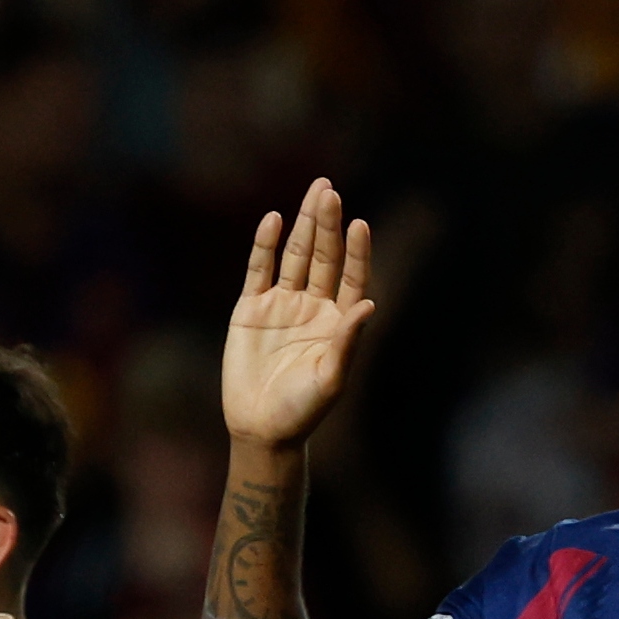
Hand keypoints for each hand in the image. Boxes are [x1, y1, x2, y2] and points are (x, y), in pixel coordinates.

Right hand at [225, 177, 381, 454]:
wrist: (261, 428)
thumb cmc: (303, 410)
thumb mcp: (331, 379)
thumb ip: (347, 341)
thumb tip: (367, 304)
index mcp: (339, 322)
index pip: (351, 277)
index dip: (356, 251)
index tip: (360, 224)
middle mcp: (313, 307)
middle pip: (323, 256)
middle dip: (327, 224)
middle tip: (329, 190)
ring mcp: (282, 304)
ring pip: (295, 256)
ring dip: (303, 224)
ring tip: (314, 192)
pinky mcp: (251, 307)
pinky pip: (259, 269)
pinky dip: (265, 245)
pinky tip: (273, 220)